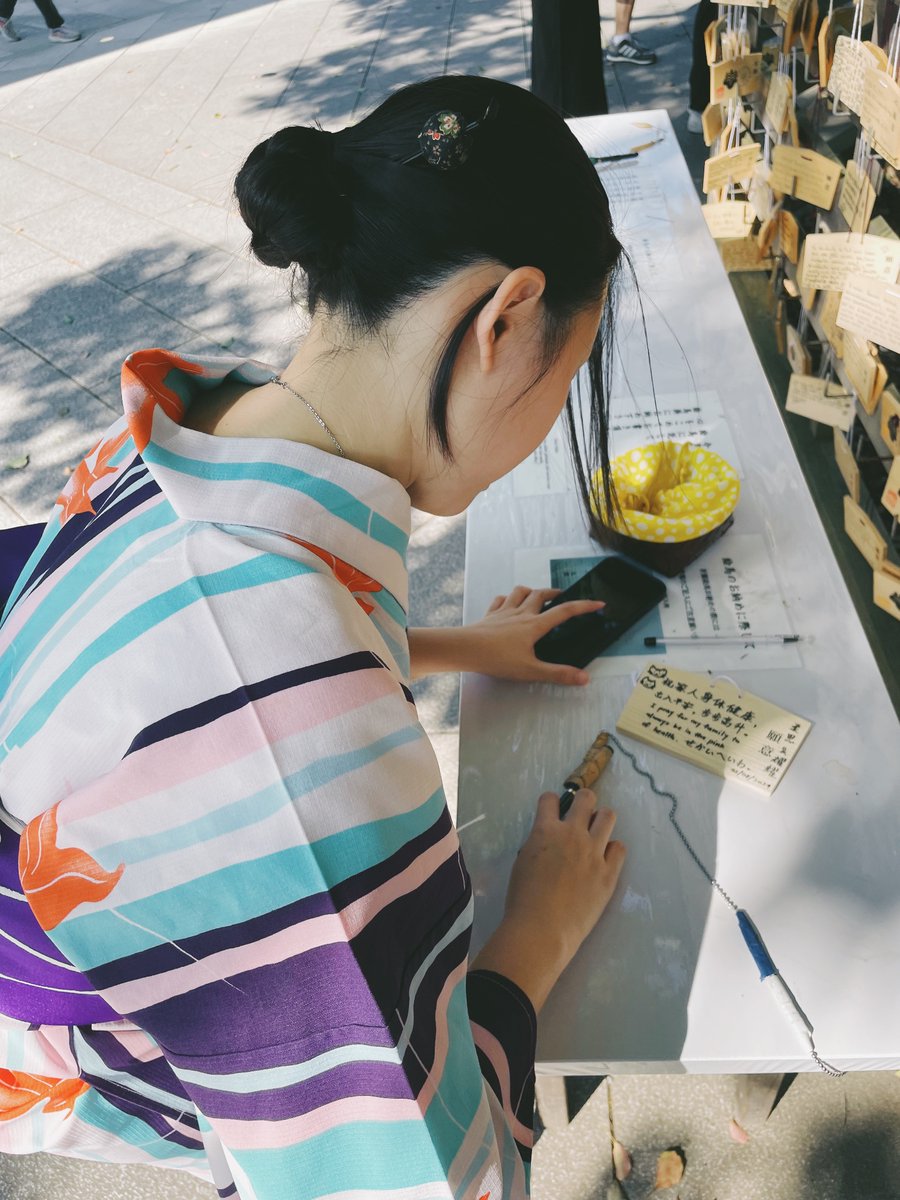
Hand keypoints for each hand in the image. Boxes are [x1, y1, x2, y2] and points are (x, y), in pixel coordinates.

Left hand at [461, 586, 604, 686]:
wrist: (465, 649)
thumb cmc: (496, 659)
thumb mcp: (531, 670)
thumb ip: (558, 674)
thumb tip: (583, 677)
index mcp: (534, 625)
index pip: (565, 611)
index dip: (584, 606)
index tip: (597, 603)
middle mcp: (521, 614)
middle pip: (542, 594)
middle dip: (555, 593)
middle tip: (563, 596)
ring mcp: (503, 612)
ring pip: (520, 591)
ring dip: (531, 590)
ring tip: (537, 595)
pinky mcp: (489, 615)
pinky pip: (500, 600)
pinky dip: (507, 598)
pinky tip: (508, 603)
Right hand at [470, 790, 625, 1011]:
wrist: (542, 928)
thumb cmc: (523, 898)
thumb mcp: (523, 861)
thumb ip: (538, 844)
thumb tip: (550, 840)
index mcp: (545, 830)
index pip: (550, 799)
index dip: (551, 803)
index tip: (553, 810)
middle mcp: (572, 834)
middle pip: (586, 799)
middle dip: (583, 801)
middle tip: (580, 815)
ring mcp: (594, 852)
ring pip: (608, 817)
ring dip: (601, 821)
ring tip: (596, 834)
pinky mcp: (609, 872)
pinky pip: (619, 847)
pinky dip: (612, 850)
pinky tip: (604, 860)